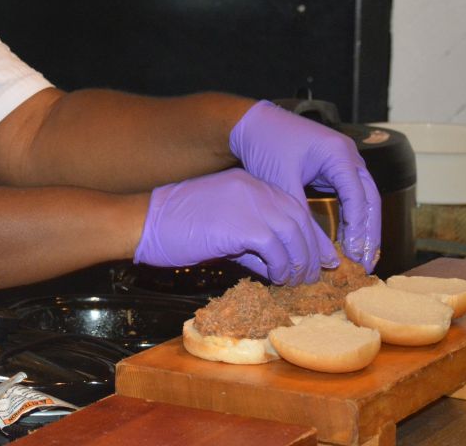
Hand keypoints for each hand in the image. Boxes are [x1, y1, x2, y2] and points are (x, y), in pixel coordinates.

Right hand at [133, 168, 335, 284]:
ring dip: (299, 261)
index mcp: (248, 183)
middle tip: (313, 275)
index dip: (310, 234)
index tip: (320, 257)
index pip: (293, 206)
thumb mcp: (220, 227)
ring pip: (293, 233)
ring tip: (296, 282)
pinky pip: (275, 248)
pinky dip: (281, 266)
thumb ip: (249, 239)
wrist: (145, 222)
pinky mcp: (241, 224)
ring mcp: (249, 203)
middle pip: (299, 218)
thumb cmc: (175, 228)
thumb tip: (277, 263)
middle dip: (312, 250)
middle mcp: (254, 188)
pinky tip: (276, 278)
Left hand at [228, 100, 380, 271]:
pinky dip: (351, 219)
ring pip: (363, 199)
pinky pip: (350, 197)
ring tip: (361, 259)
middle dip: (369, 233)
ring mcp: (343, 161)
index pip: (359, 198)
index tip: (355, 257)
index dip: (359, 230)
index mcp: (339, 153)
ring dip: (363, 228)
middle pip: (370, 199)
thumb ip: (304, 218)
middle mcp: (348, 155)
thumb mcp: (283, 185)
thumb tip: (322, 255)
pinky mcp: (333, 169)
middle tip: (366, 265)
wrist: (249, 124)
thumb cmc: (264, 147)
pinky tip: (348, 242)